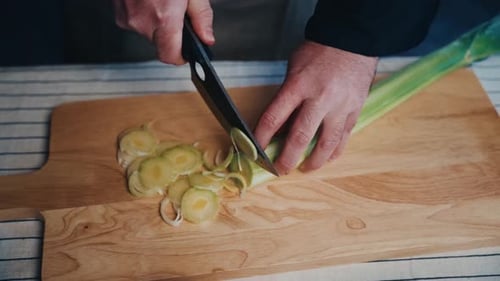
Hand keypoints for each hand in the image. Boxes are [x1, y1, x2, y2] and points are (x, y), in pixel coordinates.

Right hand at [112, 0, 214, 64]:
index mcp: (163, 18)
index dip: (181, 56)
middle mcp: (142, 21)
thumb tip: (207, 38)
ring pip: (147, 31)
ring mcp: (126, 16)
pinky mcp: (118, 11)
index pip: (170, 56)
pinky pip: (135, 20)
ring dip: (157, 21)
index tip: (186, 53)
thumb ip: (201, 17)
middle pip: (160, 44)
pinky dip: (144, 12)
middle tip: (177, 11)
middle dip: (171, 33)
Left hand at [254, 41, 377, 174]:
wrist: (352, 40)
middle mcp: (319, 98)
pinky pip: (344, 137)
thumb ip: (286, 98)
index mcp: (298, 85)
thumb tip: (278, 127)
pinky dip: (334, 151)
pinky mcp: (354, 110)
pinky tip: (327, 158)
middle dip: (287, 157)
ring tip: (305, 168)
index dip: (263, 138)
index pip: (274, 118)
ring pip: (326, 143)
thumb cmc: (318, 52)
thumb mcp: (294, 70)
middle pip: (300, 137)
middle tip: (280, 169)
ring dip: (314, 161)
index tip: (256, 150)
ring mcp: (340, 106)